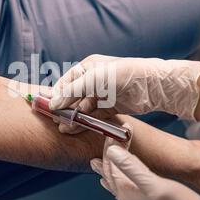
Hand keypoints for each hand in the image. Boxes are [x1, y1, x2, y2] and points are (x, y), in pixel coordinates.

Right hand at [50, 55, 199, 133]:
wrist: (153, 86)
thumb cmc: (123, 75)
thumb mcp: (94, 79)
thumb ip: (72, 91)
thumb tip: (52, 104)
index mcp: (88, 69)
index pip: (66, 83)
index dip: (56, 95)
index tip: (46, 107)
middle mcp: (93, 82)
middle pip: (72, 98)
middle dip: (64, 110)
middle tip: (55, 121)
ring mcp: (102, 96)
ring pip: (82, 109)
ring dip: (73, 118)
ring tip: (64, 129)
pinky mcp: (110, 108)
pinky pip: (93, 117)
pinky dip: (85, 123)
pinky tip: (76, 130)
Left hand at [91, 125, 199, 199]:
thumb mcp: (155, 184)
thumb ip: (132, 167)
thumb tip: (112, 151)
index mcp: (125, 191)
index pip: (111, 162)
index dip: (112, 144)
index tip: (118, 129)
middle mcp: (125, 199)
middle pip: (110, 172)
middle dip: (108, 155)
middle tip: (106, 141)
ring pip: (114, 182)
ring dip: (108, 169)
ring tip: (97, 163)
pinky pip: (122, 191)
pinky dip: (116, 181)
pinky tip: (117, 183)